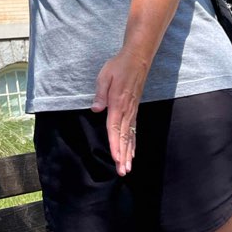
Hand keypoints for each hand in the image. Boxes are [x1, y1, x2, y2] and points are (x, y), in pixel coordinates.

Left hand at [91, 46, 148, 175]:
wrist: (136, 58)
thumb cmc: (118, 66)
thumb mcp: (105, 76)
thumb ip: (100, 93)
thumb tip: (96, 109)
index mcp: (117, 103)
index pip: (114, 128)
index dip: (114, 144)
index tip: (115, 158)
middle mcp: (127, 110)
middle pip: (123, 137)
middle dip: (123, 155)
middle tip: (123, 172)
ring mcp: (132, 111)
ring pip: (130, 136)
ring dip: (128, 153)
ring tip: (127, 168)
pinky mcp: (134, 110)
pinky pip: (134, 130)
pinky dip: (133, 143)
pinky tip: (132, 153)